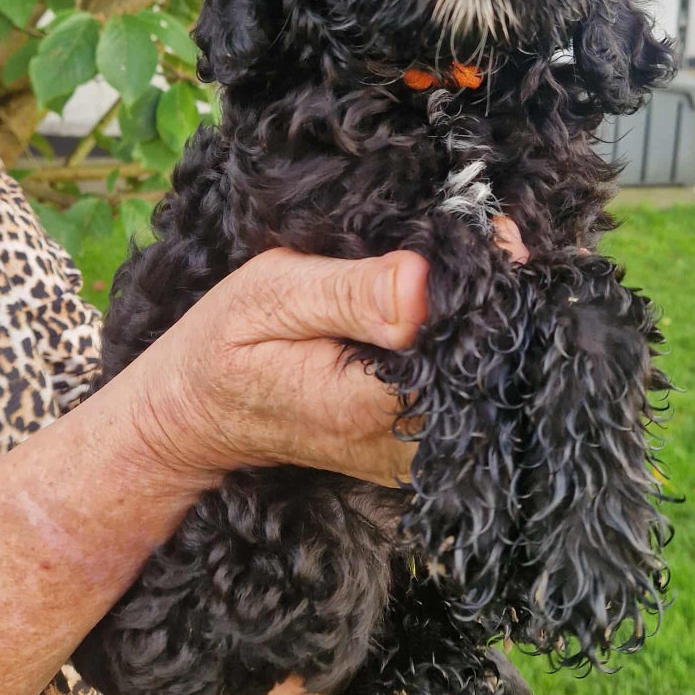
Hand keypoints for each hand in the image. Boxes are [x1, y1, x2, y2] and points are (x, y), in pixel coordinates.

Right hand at [129, 221, 528, 492]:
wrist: (198, 414)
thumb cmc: (227, 343)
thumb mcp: (271, 295)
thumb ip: (349, 293)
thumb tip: (422, 283)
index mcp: (363, 402)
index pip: (464, 348)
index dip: (487, 290)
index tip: (495, 237)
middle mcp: (397, 442)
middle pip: (488, 370)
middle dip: (496, 304)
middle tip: (486, 243)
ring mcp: (410, 457)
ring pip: (486, 386)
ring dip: (487, 327)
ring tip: (468, 271)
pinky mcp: (414, 453)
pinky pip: (468, 399)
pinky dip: (468, 352)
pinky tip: (451, 313)